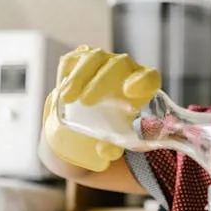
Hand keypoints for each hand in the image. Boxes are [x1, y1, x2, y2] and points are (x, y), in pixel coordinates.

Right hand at [43, 46, 160, 171]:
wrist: (94, 115)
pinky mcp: (83, 59)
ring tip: (67, 97)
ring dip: (80, 76)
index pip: (150, 77)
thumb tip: (105, 152)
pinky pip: (75, 58)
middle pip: (119, 65)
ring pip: (95, 58)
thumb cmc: (114, 124)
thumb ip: (112, 147)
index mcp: (143, 86)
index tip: (129, 92)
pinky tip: (61, 84)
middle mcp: (127, 68)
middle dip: (101, 82)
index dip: (143, 81)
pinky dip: (67, 69)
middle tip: (86, 102)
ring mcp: (105, 60)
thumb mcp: (117, 139)